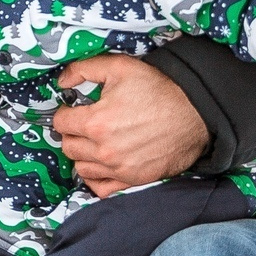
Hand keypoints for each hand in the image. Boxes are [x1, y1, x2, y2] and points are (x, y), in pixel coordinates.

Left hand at [52, 54, 208, 197]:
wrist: (194, 114)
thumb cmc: (158, 89)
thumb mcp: (120, 67)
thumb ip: (84, 69)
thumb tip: (62, 82)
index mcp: (96, 122)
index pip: (60, 123)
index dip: (66, 112)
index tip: (75, 109)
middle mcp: (103, 150)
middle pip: (68, 146)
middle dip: (72, 133)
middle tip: (85, 123)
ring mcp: (117, 169)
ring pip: (81, 167)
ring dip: (83, 154)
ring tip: (94, 141)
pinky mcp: (132, 180)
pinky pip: (100, 188)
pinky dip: (96, 177)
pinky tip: (101, 164)